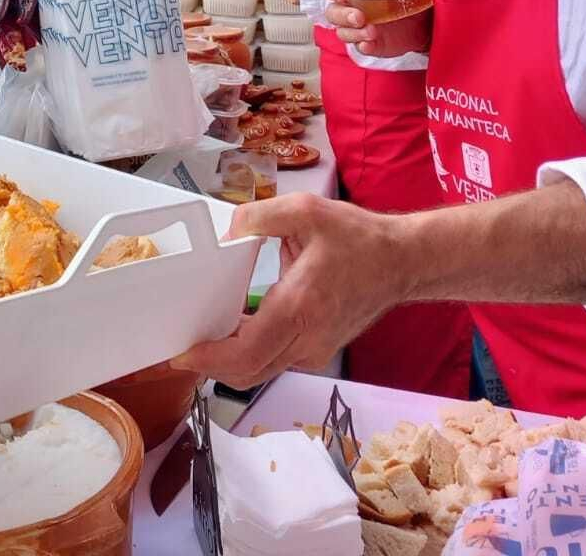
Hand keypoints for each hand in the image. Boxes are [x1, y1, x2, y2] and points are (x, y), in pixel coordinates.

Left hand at [173, 195, 411, 387]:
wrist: (403, 262)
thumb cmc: (359, 239)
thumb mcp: (305, 211)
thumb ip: (258, 217)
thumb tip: (227, 235)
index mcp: (300, 308)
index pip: (247, 353)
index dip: (210, 359)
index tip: (183, 352)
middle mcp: (307, 338)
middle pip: (247, 373)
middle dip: (210, 364)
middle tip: (182, 344)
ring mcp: (315, 350)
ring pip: (260, 370)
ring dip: (229, 358)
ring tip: (202, 333)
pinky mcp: (318, 351)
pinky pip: (275, 359)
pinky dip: (250, 351)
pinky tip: (236, 326)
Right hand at [317, 0, 432, 56]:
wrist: (429, 19)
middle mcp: (352, 6)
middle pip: (332, 12)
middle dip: (342, 14)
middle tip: (359, 17)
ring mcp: (359, 27)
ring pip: (342, 32)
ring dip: (353, 33)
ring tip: (372, 32)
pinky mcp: (370, 43)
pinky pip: (358, 47)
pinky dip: (362, 46)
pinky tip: (370, 43)